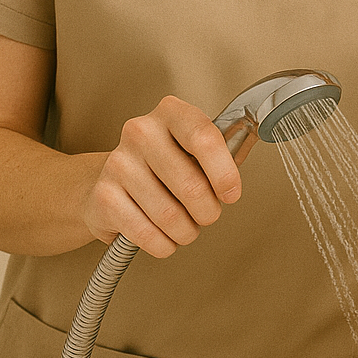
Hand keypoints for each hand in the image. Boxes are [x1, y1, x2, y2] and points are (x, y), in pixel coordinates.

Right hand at [81, 95, 247, 257]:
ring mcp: (118, 163)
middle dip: (208, 212)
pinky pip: (147, 234)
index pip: (204, 137)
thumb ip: (226, 147)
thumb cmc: (164, 166)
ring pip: (171, 216)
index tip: (232, 194)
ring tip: (184, 226)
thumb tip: (254, 137)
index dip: (224, 172)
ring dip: (186, 232)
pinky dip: (163, 244)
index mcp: (171, 113)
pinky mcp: (103, 196)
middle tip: (206, 214)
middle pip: (192, 186)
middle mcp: (141, 132)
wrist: (109, 183)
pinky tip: (164, 237)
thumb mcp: (194, 149)